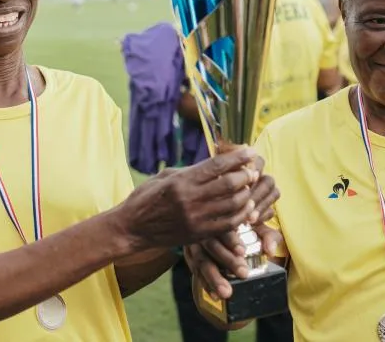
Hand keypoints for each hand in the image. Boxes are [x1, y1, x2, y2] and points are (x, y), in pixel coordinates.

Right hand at [114, 146, 260, 250]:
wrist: (132, 228)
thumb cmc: (146, 198)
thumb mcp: (165, 177)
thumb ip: (190, 171)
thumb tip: (214, 166)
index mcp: (181, 181)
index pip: (217, 166)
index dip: (237, 157)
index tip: (250, 150)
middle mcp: (190, 199)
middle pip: (229, 184)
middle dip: (245, 175)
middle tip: (252, 169)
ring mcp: (195, 218)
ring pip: (232, 205)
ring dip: (246, 194)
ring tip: (250, 187)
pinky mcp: (198, 234)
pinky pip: (227, 224)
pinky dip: (240, 214)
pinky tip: (245, 207)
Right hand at [185, 224, 283, 300]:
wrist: (222, 227)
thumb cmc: (243, 227)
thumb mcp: (258, 227)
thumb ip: (267, 236)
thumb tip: (270, 250)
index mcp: (221, 218)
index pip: (224, 227)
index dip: (232, 240)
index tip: (242, 251)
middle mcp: (205, 230)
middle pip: (212, 245)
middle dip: (227, 260)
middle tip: (244, 274)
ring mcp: (194, 243)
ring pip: (201, 260)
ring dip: (214, 278)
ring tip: (226, 292)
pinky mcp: (190, 256)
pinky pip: (196, 271)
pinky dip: (205, 284)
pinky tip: (215, 296)